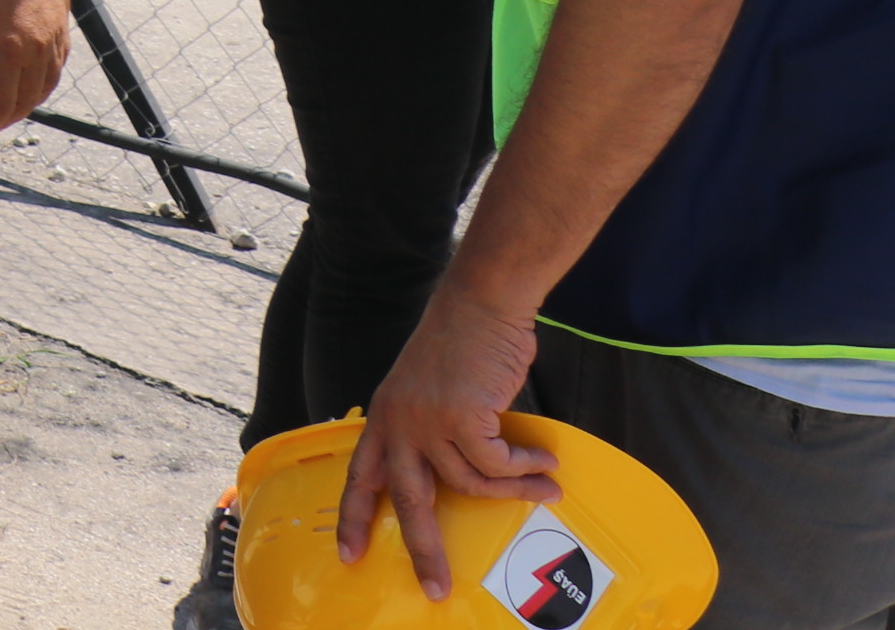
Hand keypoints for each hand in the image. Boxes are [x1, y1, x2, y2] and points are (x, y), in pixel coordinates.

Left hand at [0, 0, 70, 136]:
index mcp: (9, 51)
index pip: (2, 103)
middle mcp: (37, 51)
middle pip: (27, 101)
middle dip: (7, 118)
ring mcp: (55, 39)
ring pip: (46, 87)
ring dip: (28, 103)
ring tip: (8, 108)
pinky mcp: (63, 27)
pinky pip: (57, 67)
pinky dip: (44, 82)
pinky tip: (31, 81)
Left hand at [340, 286, 555, 598]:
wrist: (479, 305)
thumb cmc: (462, 345)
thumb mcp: (428, 390)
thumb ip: (431, 430)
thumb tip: (457, 476)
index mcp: (384, 417)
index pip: (360, 475)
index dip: (355, 516)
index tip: (350, 554)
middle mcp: (397, 422)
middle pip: (407, 500)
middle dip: (423, 549)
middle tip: (437, 588)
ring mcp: (427, 421)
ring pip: (469, 484)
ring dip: (513, 491)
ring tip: (544, 488)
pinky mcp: (461, 418)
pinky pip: (497, 464)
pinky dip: (525, 468)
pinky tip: (545, 461)